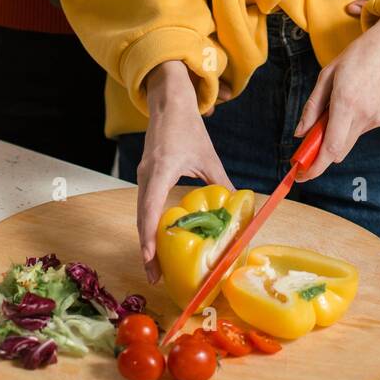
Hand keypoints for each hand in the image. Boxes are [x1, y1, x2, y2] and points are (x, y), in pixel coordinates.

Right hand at [137, 61, 233, 282]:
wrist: (168, 103)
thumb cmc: (187, 127)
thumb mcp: (208, 156)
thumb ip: (221, 182)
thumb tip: (239, 206)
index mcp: (161, 169)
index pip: (150, 209)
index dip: (149, 236)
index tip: (150, 259)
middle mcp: (146, 175)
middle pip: (141, 219)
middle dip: (146, 249)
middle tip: (155, 276)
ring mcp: (142, 176)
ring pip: (140, 215)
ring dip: (146, 240)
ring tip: (155, 267)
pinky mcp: (145, 177)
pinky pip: (143, 207)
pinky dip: (148, 227)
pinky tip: (158, 242)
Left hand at [292, 13, 379, 180]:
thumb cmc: (359, 54)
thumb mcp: (327, 74)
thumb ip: (313, 106)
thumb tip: (300, 132)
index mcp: (346, 103)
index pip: (330, 148)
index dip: (314, 166)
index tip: (301, 174)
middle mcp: (364, 116)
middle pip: (338, 151)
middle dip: (320, 152)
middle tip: (307, 141)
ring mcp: (377, 119)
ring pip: (349, 140)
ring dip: (336, 133)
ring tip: (334, 106)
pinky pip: (361, 130)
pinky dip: (350, 125)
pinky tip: (352, 101)